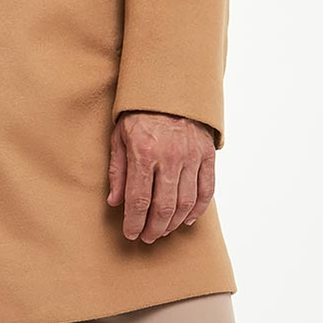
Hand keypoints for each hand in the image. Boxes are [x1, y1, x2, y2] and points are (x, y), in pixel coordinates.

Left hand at [107, 111, 215, 241]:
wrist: (171, 86)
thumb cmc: (140, 112)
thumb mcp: (119, 136)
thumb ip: (118, 171)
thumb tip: (115, 202)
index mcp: (144, 152)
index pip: (139, 200)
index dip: (134, 222)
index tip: (131, 234)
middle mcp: (170, 157)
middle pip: (164, 207)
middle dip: (154, 228)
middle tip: (147, 237)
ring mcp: (192, 156)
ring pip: (186, 202)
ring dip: (174, 223)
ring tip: (164, 230)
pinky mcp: (207, 155)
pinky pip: (206, 190)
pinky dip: (198, 209)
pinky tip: (188, 219)